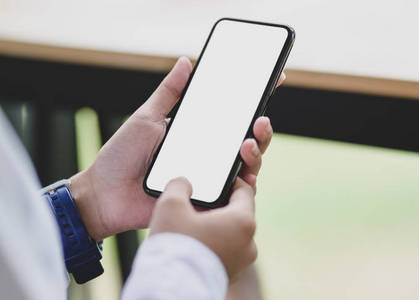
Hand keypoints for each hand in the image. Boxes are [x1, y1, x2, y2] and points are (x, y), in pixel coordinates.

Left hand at [70, 57, 280, 240]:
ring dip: (256, 153)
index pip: (233, 116)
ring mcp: (209, 179)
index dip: (255, 100)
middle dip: (262, 129)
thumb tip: (187, 61)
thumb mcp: (146, 118)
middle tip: (260, 120)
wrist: (103, 196)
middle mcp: (209, 156)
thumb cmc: (120, 157)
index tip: (275, 78)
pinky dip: (245, 186)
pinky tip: (246, 176)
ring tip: (248, 144)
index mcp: (198, 134)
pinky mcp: (206, 202)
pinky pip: (234, 196)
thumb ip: (169, 92)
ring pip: (247, 166)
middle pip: (248, 141)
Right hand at [149, 177, 256, 280]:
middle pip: (240, 214)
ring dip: (219, 227)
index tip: (217, 179)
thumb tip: (183, 183)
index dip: (231, 181)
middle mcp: (249, 243)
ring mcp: (242, 262)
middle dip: (222, 206)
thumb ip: (179, 185)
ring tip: (196, 225)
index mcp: (243, 221)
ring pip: (233, 235)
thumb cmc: (175, 246)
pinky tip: (197, 244)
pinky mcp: (231, 276)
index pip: (245, 191)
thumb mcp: (170, 205)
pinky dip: (216, 246)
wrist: (172, 289)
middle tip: (202, 202)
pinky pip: (227, 253)